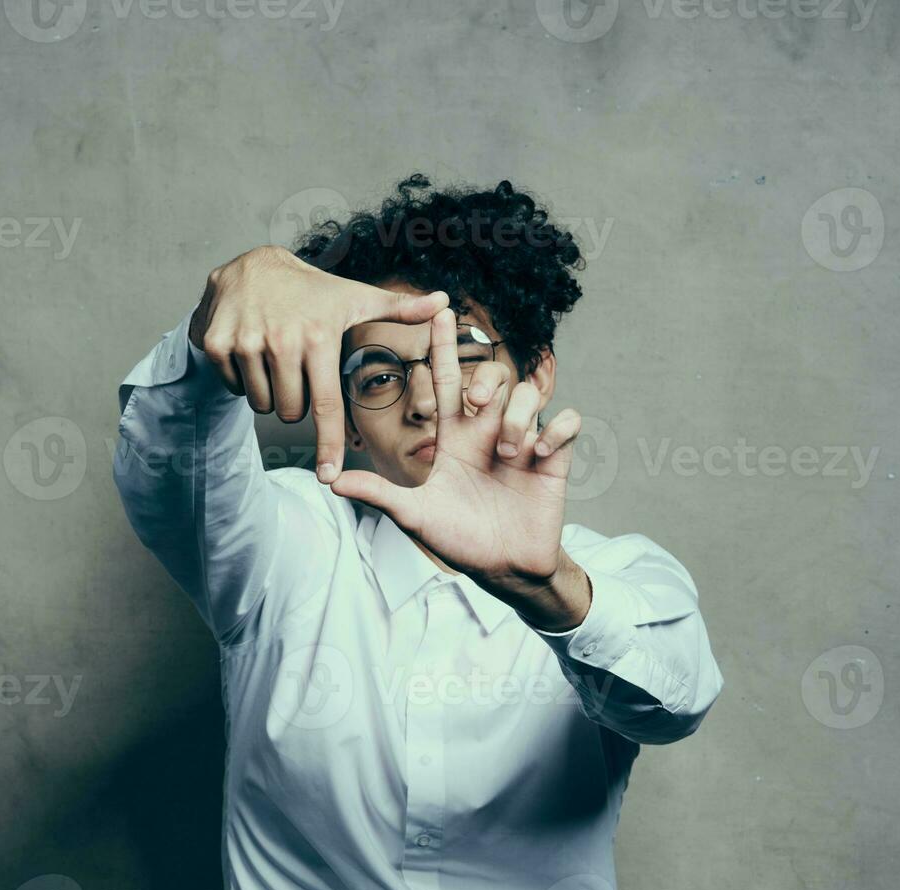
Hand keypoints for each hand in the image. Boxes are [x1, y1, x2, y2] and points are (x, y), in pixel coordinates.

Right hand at [190, 246, 448, 482]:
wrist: (250, 265)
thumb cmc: (312, 290)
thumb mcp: (355, 297)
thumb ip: (401, 309)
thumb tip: (445, 302)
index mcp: (320, 337)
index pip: (326, 405)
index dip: (327, 445)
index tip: (329, 476)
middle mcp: (283, 340)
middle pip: (290, 411)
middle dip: (296, 402)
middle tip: (298, 370)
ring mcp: (246, 342)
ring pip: (262, 404)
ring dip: (270, 393)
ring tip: (276, 359)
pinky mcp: (217, 344)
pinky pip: (236, 388)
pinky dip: (244, 380)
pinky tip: (252, 351)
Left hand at [330, 309, 586, 590]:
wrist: (503, 569)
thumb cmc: (459, 540)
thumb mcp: (415, 517)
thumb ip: (379, 495)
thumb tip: (331, 482)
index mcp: (454, 437)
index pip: (447, 380)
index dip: (443, 346)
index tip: (440, 311)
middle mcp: (488, 432)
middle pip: (494, 376)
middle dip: (487, 379)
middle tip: (477, 404)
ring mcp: (523, 442)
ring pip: (529, 395)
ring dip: (517, 416)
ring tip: (508, 452)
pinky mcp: (554, 459)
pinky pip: (567, 421)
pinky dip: (558, 429)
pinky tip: (542, 453)